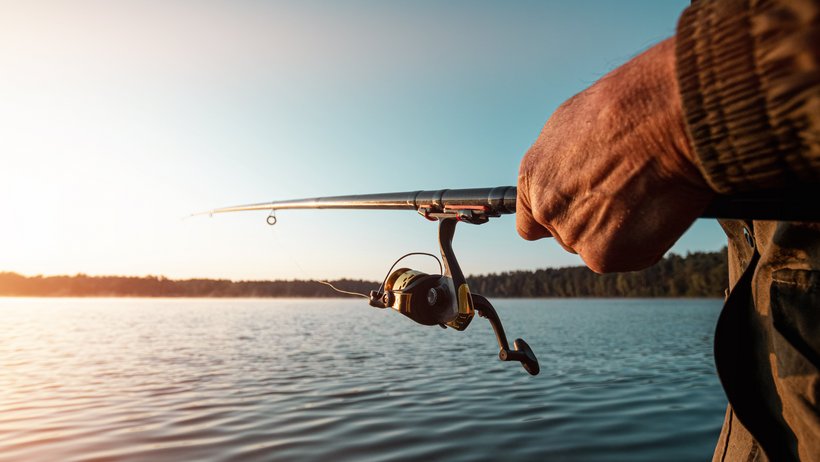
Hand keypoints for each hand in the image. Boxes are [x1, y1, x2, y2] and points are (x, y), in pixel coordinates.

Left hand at [516, 38, 713, 272]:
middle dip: (594, 222)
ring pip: (599, 245)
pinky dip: (646, 240)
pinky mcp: (604, 256)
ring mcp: (573, 236)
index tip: (577, 213)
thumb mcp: (575, 123)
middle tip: (628, 193)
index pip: (531, 221)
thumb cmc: (627, 109)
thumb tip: (571, 171)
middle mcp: (546, 210)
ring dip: (622, 230)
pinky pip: (629, 255)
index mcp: (533, 177)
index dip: (557, 218)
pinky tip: (658, 207)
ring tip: (646, 192)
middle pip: (568, 234)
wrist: (664, 120)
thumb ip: (563, 160)